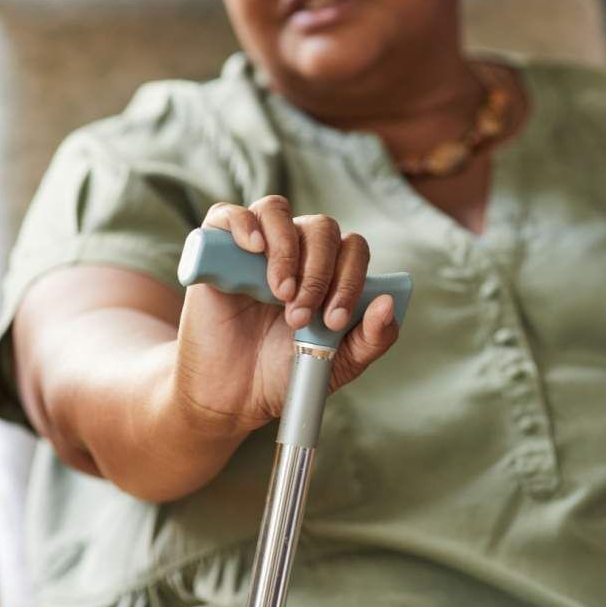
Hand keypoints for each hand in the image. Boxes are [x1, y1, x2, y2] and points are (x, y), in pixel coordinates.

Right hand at [173, 195, 398, 435]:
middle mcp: (297, 251)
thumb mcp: (339, 363)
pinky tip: (253, 248)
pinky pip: (229, 214)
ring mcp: (257, 248)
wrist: (235, 395)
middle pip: (322, 228)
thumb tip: (388, 303)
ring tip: (280, 294)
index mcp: (331, 271)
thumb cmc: (287, 372)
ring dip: (286, 251)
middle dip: (318, 274)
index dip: (350, 279)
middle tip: (299, 317)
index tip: (333, 320)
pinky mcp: (217, 251)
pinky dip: (243, 224)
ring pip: (279, 211)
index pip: (353, 249)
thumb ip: (371, 338)